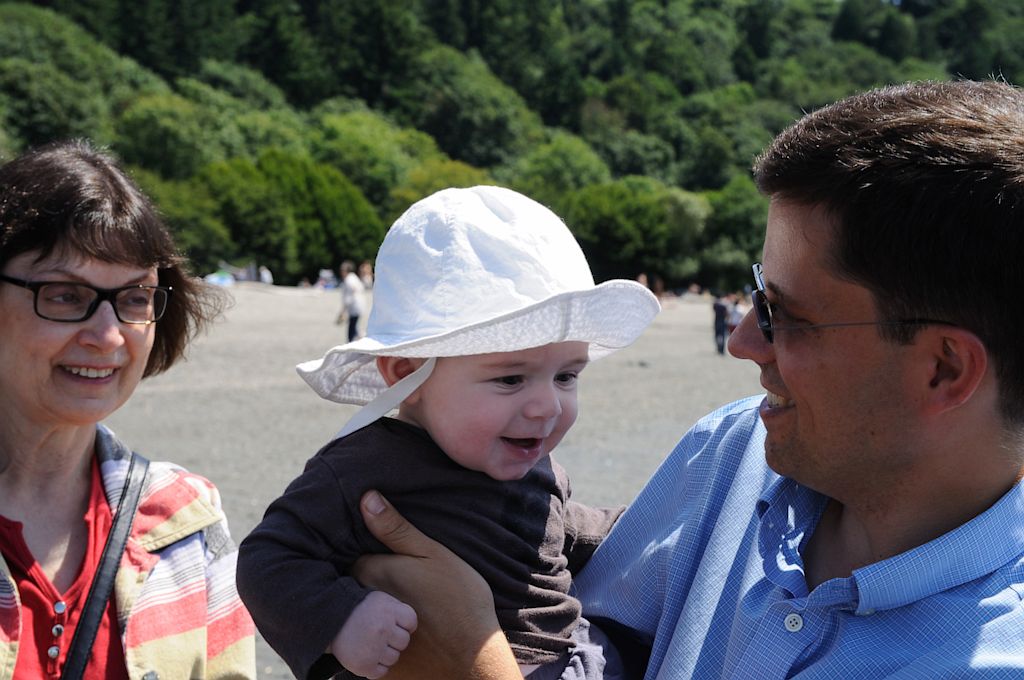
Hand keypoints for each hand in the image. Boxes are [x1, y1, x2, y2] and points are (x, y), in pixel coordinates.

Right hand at [330, 591, 416, 678]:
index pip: (411, 622)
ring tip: (370, 643)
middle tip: (378, 633)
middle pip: (404, 642)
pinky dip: (375, 666)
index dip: (404, 624)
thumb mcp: (380, 599)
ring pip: (394, 658)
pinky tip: (367, 655)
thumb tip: (412, 626)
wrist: (329, 621)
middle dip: (393, 638)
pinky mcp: (363, 665)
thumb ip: (398, 610)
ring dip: (384, 653)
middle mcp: (382, 629)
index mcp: (388, 610)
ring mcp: (373, 649)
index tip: (393, 622)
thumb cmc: (360, 610)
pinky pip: (382, 672)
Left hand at [352, 491, 520, 679]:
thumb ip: (395, 528)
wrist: (473, 656)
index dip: (369, 553)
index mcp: (370, 573)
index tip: (387, 556)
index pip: (353, 556)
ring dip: (370, 610)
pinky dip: (376, 638)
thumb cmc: (458, 599)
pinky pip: (365, 645)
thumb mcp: (432, 553)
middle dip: (367, 582)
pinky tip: (405, 635)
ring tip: (401, 606)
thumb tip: (366, 498)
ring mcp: (365, 637)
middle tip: (398, 582)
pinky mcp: (374, 663)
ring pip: (359, 614)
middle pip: (353, 586)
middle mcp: (359, 605)